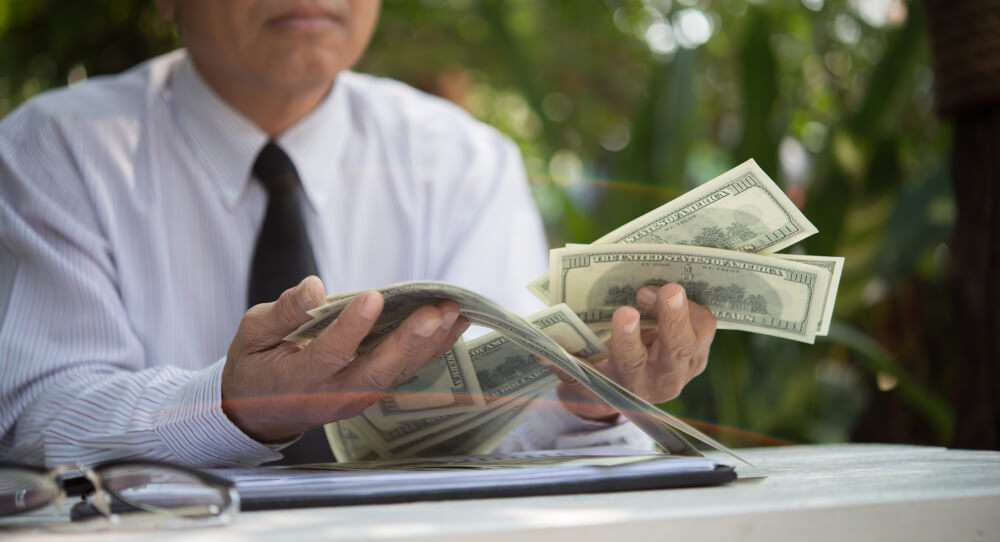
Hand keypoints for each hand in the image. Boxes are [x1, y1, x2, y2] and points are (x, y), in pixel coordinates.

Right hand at [221, 276, 468, 441]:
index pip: (329, 354)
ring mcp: (355, 398)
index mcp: (297, 379)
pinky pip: (404, 373)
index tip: (374, 297)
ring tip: (455, 312)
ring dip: (429, 344)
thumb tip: (314, 287)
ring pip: (397, 373)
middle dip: (409, 340)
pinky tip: (453, 325)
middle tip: (437, 311)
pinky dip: (431, 349)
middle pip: (376, 370)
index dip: (352, 327)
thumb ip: (283, 313)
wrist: (259, 412)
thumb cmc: (255, 365)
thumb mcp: (252, 335)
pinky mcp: (370, 393)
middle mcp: (332, 394)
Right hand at [555, 283, 716, 421]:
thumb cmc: (596, 374)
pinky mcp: (701, 349)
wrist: (625, 391)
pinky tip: (669, 290)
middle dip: (672, 318)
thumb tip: (539, 350)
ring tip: (662, 288)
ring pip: (697, 336)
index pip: (631, 363)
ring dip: (683, 308)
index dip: (628, 338)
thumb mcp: (577, 375)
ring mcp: (688, 366)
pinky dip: (692, 303)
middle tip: (667, 289)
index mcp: (630, 385)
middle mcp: (664, 380)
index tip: (624, 312)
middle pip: (676, 351)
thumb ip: (563, 364)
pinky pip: (706, 324)